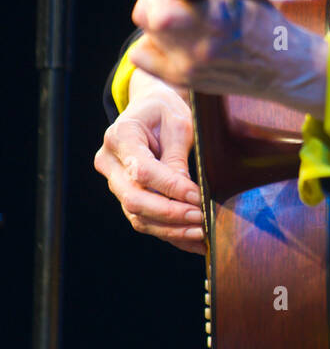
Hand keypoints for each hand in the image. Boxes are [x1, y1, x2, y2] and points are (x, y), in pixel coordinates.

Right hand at [94, 87, 204, 253]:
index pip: (142, 171)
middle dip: (169, 213)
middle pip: (134, 199)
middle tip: (200, 217)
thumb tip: (185, 193)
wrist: (149, 108)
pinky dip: (169, 233)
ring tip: (201, 233)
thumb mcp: (177, 123)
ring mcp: (114, 182)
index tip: (197, 196)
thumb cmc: (165, 111)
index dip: (170, 187)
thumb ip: (177, 157)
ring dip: (170, 229)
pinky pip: (144, 220)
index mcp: (120, 136)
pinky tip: (193, 240)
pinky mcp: (126, 195)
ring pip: (137, 216)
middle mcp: (110, 162)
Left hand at [127, 0, 328, 118]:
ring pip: (143, 40)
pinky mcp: (184, 82)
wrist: (286, 67)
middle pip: (144, 18)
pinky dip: (155, 49)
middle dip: (158, 4)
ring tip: (183, 25)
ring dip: (157, 28)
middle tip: (181, 5)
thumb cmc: (267, 26)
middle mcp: (193, 48)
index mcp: (209, 19)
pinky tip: (178, 43)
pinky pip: (147, 61)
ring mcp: (186, 69)